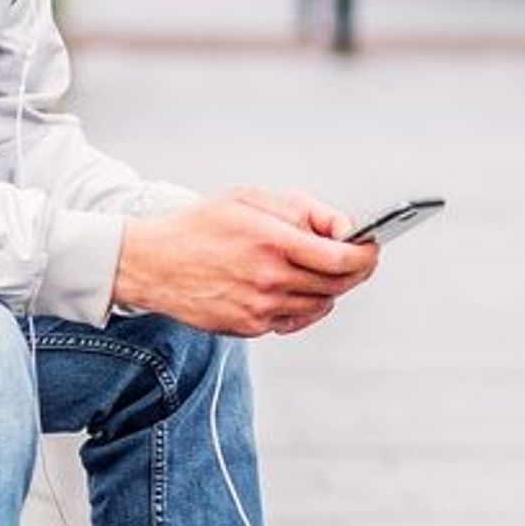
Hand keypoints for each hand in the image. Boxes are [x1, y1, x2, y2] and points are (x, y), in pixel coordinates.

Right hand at [113, 184, 377, 336]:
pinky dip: (305, 303)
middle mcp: (269, 279)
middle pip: (338, 284)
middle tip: (357, 257)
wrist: (152, 263)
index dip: (367, 254)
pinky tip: (293, 286)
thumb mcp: (249, 198)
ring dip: (329, 286)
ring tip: (317, 267)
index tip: (373, 246)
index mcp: (271, 241)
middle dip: (355, 270)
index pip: (343, 258)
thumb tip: (344, 228)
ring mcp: (260, 308)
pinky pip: (296, 319)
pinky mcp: (250, 327)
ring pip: (321, 304)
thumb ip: (302, 209)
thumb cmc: (201, 224)